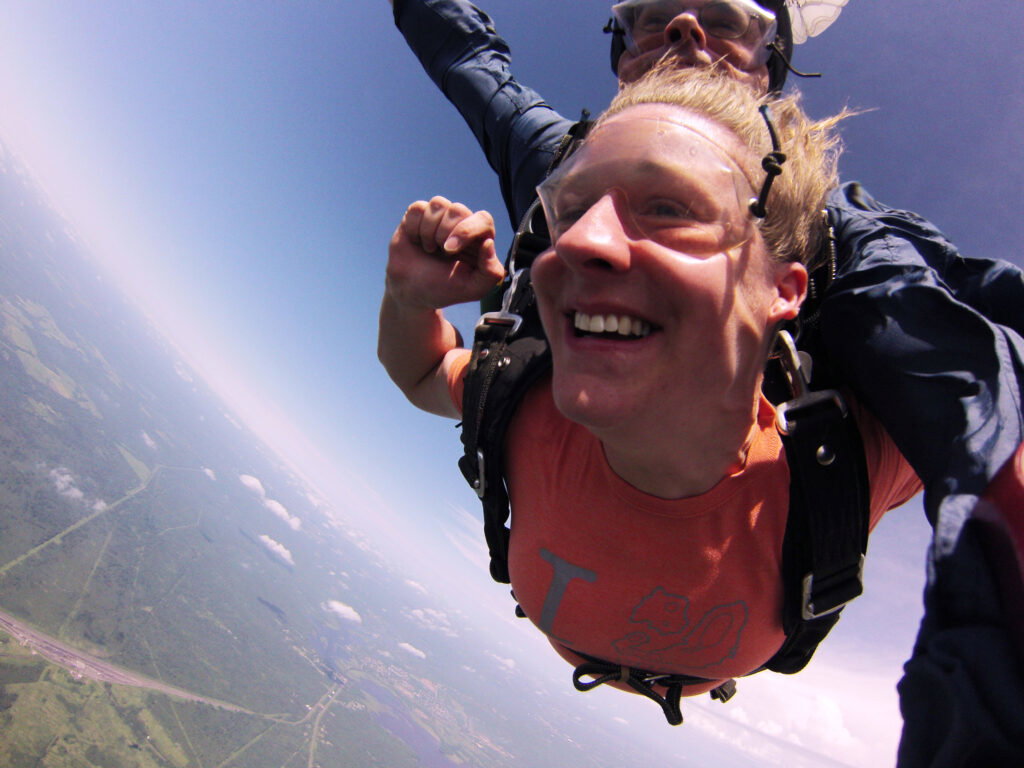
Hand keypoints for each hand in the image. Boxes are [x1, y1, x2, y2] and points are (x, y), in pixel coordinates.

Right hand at [386, 196, 504, 309]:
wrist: (411, 292)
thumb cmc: (444, 289)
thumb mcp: (472, 289)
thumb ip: (490, 273)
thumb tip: (488, 243)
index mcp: (479, 239)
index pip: (483, 220)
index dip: (466, 230)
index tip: (449, 250)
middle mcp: (461, 223)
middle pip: (458, 209)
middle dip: (444, 232)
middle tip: (440, 252)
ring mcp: (440, 217)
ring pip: (439, 204)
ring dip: (429, 230)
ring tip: (429, 249)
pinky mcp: (419, 216)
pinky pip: (418, 208)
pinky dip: (414, 227)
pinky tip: (416, 241)